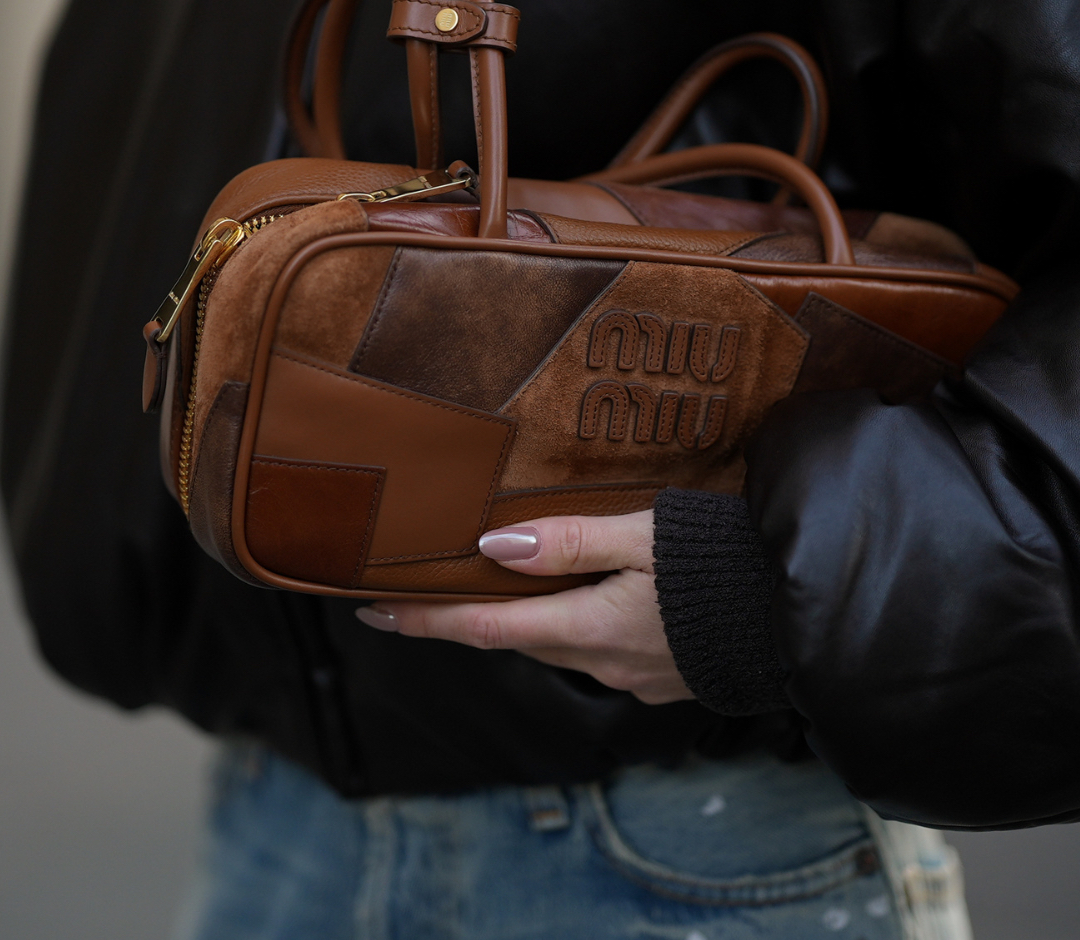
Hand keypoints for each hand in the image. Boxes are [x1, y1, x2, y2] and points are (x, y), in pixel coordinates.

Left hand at [355, 510, 693, 704]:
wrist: (805, 614)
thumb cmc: (725, 566)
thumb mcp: (644, 537)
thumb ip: (569, 543)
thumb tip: (493, 549)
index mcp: (589, 628)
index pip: (485, 627)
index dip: (426, 619)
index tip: (370, 609)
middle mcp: (603, 662)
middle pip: (519, 638)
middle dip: (475, 617)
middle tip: (436, 586)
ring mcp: (635, 675)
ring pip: (559, 644)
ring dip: (526, 621)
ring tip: (507, 586)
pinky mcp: (664, 676)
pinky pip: (598, 650)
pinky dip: (573, 627)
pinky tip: (587, 600)